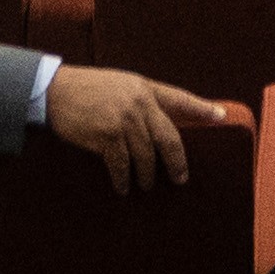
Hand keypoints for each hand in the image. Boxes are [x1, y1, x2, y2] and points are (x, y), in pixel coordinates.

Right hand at [40, 65, 245, 191]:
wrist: (52, 90)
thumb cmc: (84, 89)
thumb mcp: (118, 85)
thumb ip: (140, 101)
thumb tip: (156, 127)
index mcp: (144, 87)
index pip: (180, 99)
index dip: (202, 108)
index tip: (222, 116)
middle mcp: (139, 102)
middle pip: (169, 138)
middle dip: (177, 162)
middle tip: (180, 179)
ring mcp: (124, 119)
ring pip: (146, 156)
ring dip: (147, 175)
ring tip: (146, 185)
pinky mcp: (107, 136)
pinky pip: (122, 165)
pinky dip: (123, 179)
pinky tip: (123, 187)